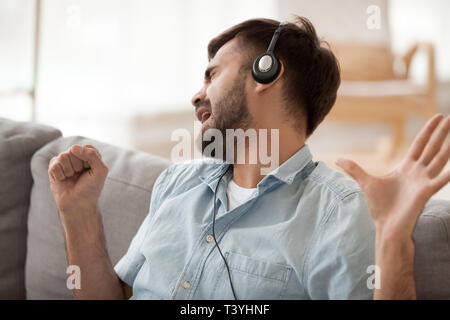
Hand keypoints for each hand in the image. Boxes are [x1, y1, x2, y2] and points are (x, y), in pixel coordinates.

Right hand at [48, 144, 108, 214]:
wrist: (78, 204)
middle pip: (73, 150)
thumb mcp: (100, 170)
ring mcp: (64, 161)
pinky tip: (63, 180)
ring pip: (63, 156)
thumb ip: (92, 155)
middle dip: (78, 165)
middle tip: (80, 176)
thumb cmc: (91, 188)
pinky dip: (60, 174)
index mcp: (89, 154)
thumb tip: (73, 147)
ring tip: (72, 178)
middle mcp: (76, 156)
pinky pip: (55, 164)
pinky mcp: (53, 168)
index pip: (87, 148)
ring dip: (69, 170)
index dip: (89, 161)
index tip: (91, 170)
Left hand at [335, 114, 449, 239]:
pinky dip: (449, 174)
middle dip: (441, 132)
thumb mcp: (365, 182)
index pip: (420, 144)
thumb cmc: (379, 206)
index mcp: (406, 168)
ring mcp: (423, 181)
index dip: (429, 130)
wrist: (386, 226)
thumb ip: (353, 169)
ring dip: (448, 147)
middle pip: (431, 147)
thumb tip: (337, 159)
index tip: (437, 116)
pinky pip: (440, 180)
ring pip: (439, 159)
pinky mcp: (425, 192)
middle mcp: (418, 172)